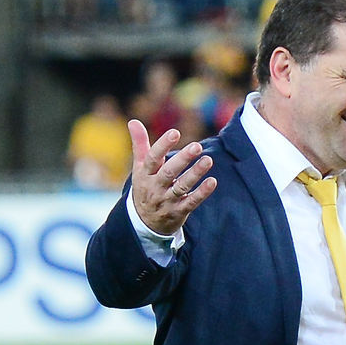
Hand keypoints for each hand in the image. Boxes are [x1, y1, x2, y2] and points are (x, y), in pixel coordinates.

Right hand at [128, 118, 215, 235]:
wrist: (145, 223)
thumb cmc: (145, 188)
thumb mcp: (139, 168)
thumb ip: (140, 145)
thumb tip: (133, 121)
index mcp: (145, 174)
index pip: (152, 158)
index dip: (163, 145)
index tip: (175, 132)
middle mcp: (155, 187)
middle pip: (168, 172)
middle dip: (183, 159)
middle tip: (197, 146)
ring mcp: (167, 201)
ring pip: (182, 187)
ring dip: (195, 174)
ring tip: (208, 160)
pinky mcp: (179, 212)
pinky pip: (191, 202)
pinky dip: (202, 193)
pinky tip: (212, 182)